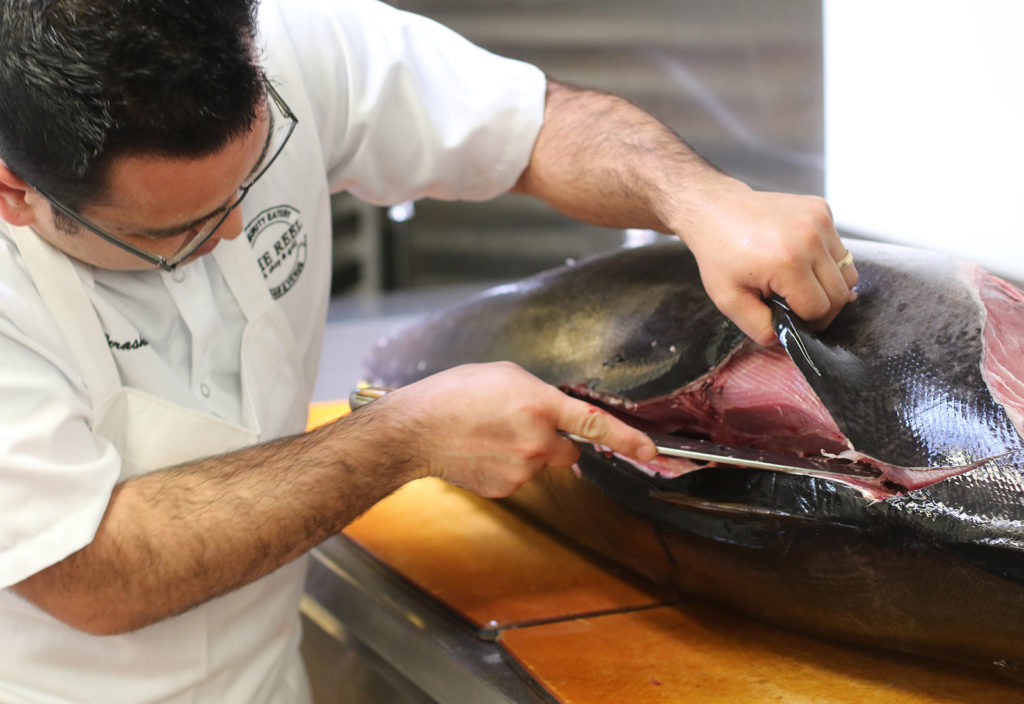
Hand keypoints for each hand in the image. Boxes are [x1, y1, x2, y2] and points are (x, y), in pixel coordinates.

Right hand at [381, 362, 657, 497]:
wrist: (416, 430)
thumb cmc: (455, 394)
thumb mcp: (505, 375)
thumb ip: (540, 394)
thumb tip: (557, 411)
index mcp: (540, 405)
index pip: (596, 424)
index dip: (629, 439)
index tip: (653, 451)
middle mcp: (537, 441)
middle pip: (569, 449)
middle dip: (556, 440)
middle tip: (519, 424)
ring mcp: (522, 469)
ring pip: (543, 463)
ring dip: (527, 451)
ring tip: (490, 434)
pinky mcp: (507, 488)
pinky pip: (521, 477)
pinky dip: (508, 466)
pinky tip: (483, 451)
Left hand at [678, 180, 857, 344]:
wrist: (716, 210)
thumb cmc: (720, 254)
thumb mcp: (729, 299)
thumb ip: (759, 327)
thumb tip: (785, 338)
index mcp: (788, 262)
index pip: (819, 309)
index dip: (806, 321)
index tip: (790, 317)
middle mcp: (810, 238)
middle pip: (840, 293)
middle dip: (822, 308)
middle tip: (798, 307)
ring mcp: (819, 219)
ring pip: (847, 272)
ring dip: (828, 285)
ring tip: (799, 283)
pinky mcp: (821, 208)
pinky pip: (839, 248)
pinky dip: (825, 260)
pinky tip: (799, 257)